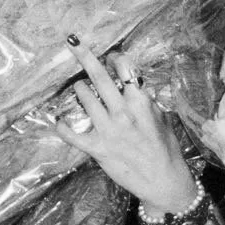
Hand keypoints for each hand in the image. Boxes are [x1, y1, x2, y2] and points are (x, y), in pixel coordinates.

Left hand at [52, 41, 196, 217]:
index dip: (115, 59)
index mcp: (141, 103)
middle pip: (100, 77)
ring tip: (80, 89)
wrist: (164, 182)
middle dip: (85, 55)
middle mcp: (123, 112)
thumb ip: (146, 101)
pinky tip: (59, 121)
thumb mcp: (162, 119)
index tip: (110, 57)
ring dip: (79, 90)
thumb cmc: (166, 150)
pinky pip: (73, 135)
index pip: (125, 69)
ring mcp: (109, 130)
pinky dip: (63, 127)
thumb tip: (135, 85)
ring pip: (85, 98)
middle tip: (73, 42)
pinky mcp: (98, 149)